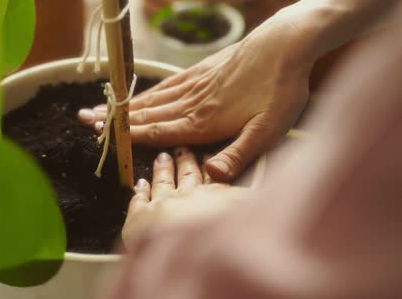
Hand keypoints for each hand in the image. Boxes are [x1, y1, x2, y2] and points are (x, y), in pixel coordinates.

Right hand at [79, 20, 312, 181]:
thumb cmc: (280, 91)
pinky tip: (139, 95)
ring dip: (125, 107)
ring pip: (152, 100)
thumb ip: (239, 154)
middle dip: (115, 121)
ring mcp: (194, 85)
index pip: (157, 132)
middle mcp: (191, 104)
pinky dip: (147, 92)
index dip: (128, 136)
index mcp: (203, 123)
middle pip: (146, 115)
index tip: (101, 136)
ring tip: (100, 108)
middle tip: (84, 120)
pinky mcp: (201, 71)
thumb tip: (210, 177)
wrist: (284, 46)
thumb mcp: (268, 130)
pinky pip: (166, 84)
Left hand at [122, 147, 252, 245]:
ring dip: (163, 170)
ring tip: (162, 158)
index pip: (214, 178)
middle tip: (182, 150)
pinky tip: (140, 184)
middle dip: (185, 162)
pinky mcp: (140, 217)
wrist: (183, 251)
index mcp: (214, 196)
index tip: (210, 159)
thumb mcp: (245, 212)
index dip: (213, 168)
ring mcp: (162, 204)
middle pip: (187, 175)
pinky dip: (140, 191)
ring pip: (163, 182)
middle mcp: (187, 196)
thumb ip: (249, 200)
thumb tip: (262, 194)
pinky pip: (139, 200)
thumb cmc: (218, 238)